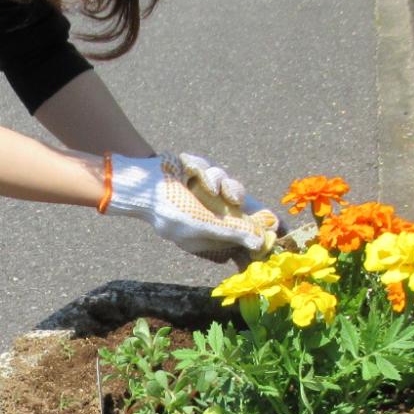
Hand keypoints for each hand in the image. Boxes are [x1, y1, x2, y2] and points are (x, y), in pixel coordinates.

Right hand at [104, 152, 274, 261]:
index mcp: (209, 236)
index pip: (241, 236)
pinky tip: (192, 174)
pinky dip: (204, 172)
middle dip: (241, 202)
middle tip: (246, 202)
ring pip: (229, 187)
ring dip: (220, 182)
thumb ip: (233, 232)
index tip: (273, 226)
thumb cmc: (170, 210)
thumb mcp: (203, 224)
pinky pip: (214, 171)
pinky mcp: (200, 175)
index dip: (256, 231)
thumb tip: (261, 242)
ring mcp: (205, 196)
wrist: (141, 183)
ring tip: (207, 185)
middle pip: (241, 210)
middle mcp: (210, 217)